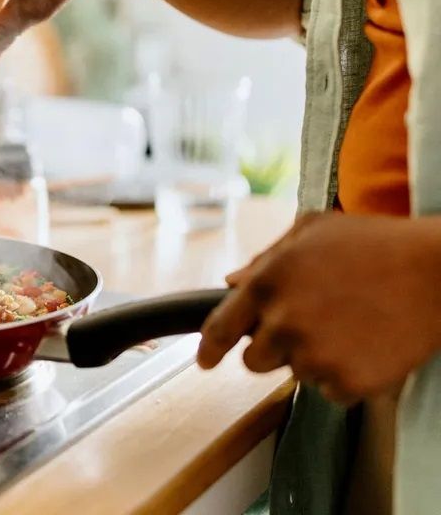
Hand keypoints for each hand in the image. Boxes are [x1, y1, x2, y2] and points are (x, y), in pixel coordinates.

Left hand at [197, 213, 440, 404]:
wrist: (440, 272)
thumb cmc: (378, 244)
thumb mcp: (314, 231)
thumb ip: (266, 259)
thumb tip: (232, 283)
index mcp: (268, 283)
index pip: (220, 327)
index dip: (208, 348)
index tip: (205, 361)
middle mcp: (283, 323)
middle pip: (254, 360)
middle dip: (275, 347)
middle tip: (312, 325)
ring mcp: (315, 356)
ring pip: (296, 374)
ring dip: (315, 358)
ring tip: (351, 325)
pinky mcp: (347, 382)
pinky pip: (331, 392)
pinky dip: (347, 376)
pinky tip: (369, 344)